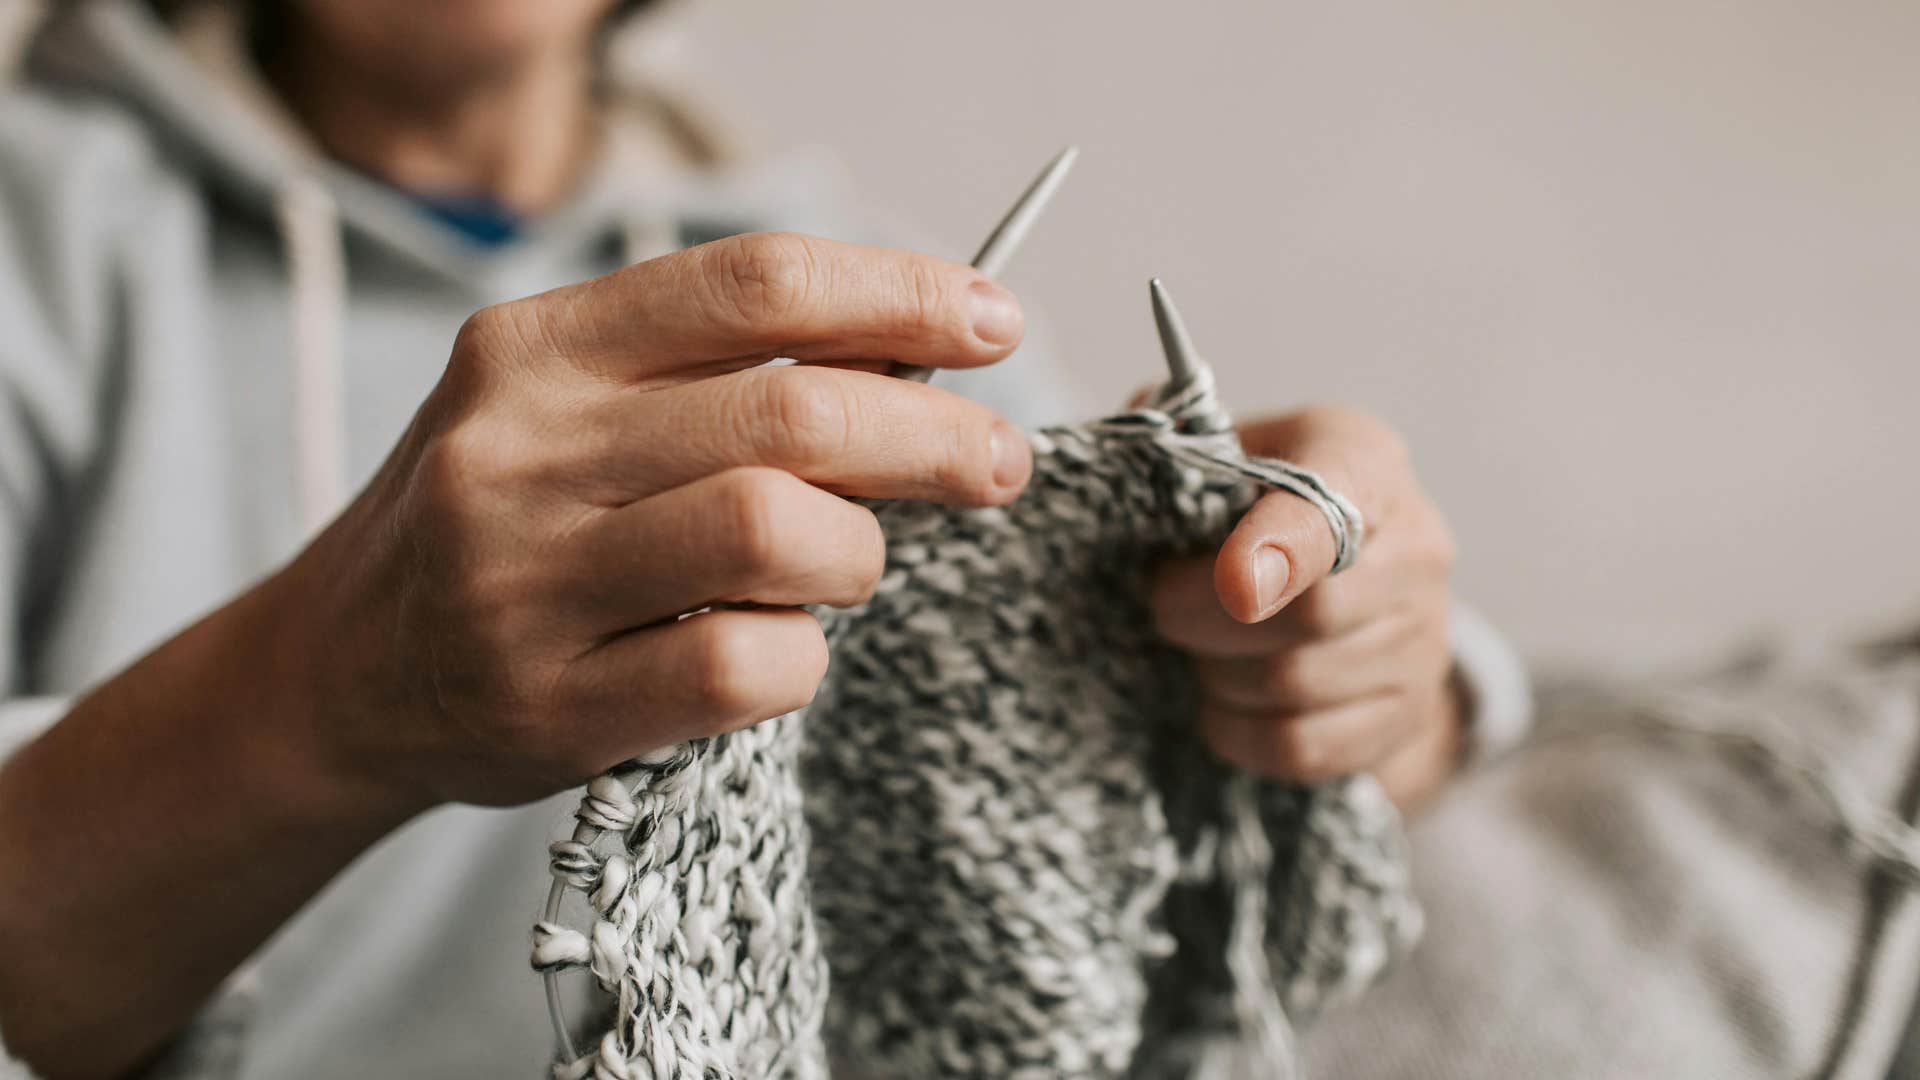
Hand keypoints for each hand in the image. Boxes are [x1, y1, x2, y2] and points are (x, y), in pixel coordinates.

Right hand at [279, 232, 1032, 810]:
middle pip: (793, 414)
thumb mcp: (567, 405)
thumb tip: (920, 350)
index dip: (898, 294)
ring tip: (850, 564)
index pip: (753, 283)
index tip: (991, 319)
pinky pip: (744, 667)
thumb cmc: (502, 518)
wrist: (339, 672)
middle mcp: (522, 451)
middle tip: (999, 462)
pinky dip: (805, 657)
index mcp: (537, 347)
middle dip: (935, 434)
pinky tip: (787, 648)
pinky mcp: (551, 708)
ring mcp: (527, 584)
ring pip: (776, 533)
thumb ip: (713, 372)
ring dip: (859, 552)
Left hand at [1149, 408, 1462, 811]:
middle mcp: (1414, 547)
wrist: (1363, 600)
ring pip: (1298, 685)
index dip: (1281, 548)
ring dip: (1219, 675)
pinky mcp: (1405, 716)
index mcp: (1361, 461)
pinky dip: (1239, 732)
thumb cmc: (1267, 512)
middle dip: (1207, 619)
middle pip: (1312, 613)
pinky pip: (1303, 746)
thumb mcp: (1235, 451)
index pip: (1334, 508)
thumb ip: (1180, 438)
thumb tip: (1132, 438)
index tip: (1233, 585)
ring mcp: (1422, 639)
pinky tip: (1220, 703)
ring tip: (1199, 649)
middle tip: (1161, 607)